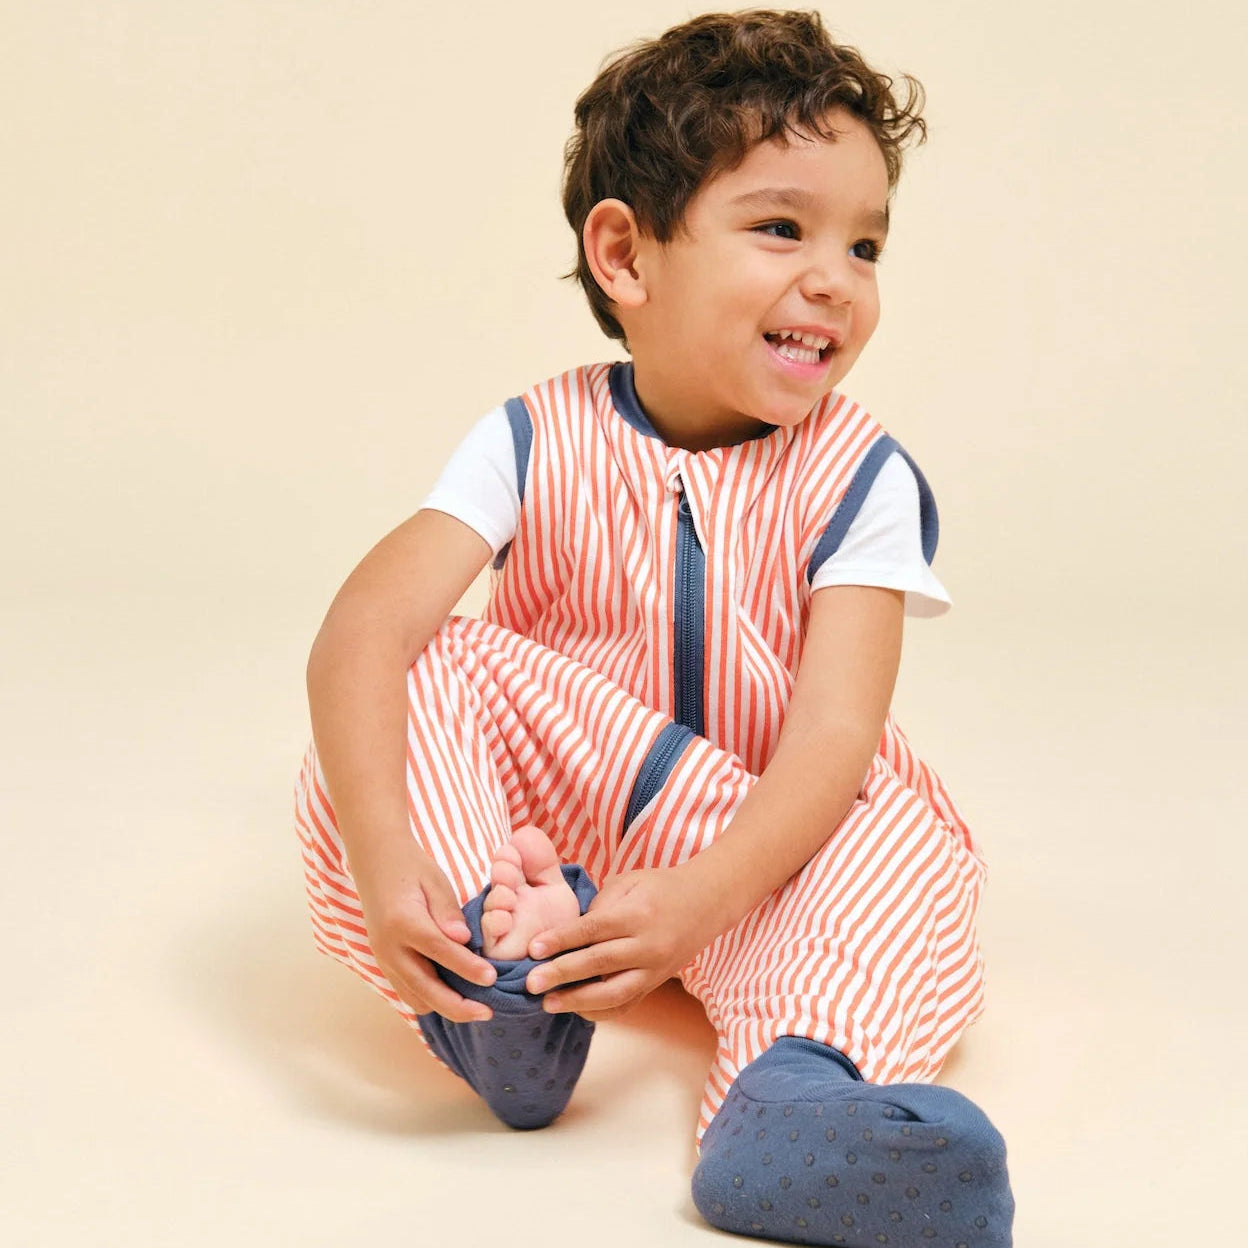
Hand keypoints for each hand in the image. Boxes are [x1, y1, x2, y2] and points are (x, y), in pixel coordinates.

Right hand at [351, 833, 498, 1022]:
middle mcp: (388, 947)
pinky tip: (452, 998)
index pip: (440, 951)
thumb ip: (448, 912)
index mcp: (403, 922)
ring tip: (474, 1008)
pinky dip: (429, 1000)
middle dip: (457, 1006)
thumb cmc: (411, 867)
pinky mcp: (383, 963)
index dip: (467, 968)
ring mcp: (383, 958)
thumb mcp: (435, 881)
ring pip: (414, 997)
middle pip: (424, 988)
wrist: (375, 861)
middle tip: (487, 1013)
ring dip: (443, 1007)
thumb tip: (464, 939)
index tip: (492, 979)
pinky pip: (406, 991)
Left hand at [522, 866, 720, 1021]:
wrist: (706, 903)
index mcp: (637, 914)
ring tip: (548, 1003)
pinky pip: (627, 1005)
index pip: (593, 929)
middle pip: (599, 963)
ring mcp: (654, 969)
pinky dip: (601, 1011)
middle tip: (531, 983)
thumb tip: (568, 934)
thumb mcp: (629, 882)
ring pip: (614, 993)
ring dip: (578, 1001)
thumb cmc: (660, 887)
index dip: (562, 940)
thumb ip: (599, 907)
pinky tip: (576, 1010)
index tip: (533, 949)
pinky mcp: (656, 984)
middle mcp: (647, 945)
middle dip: (561, 974)